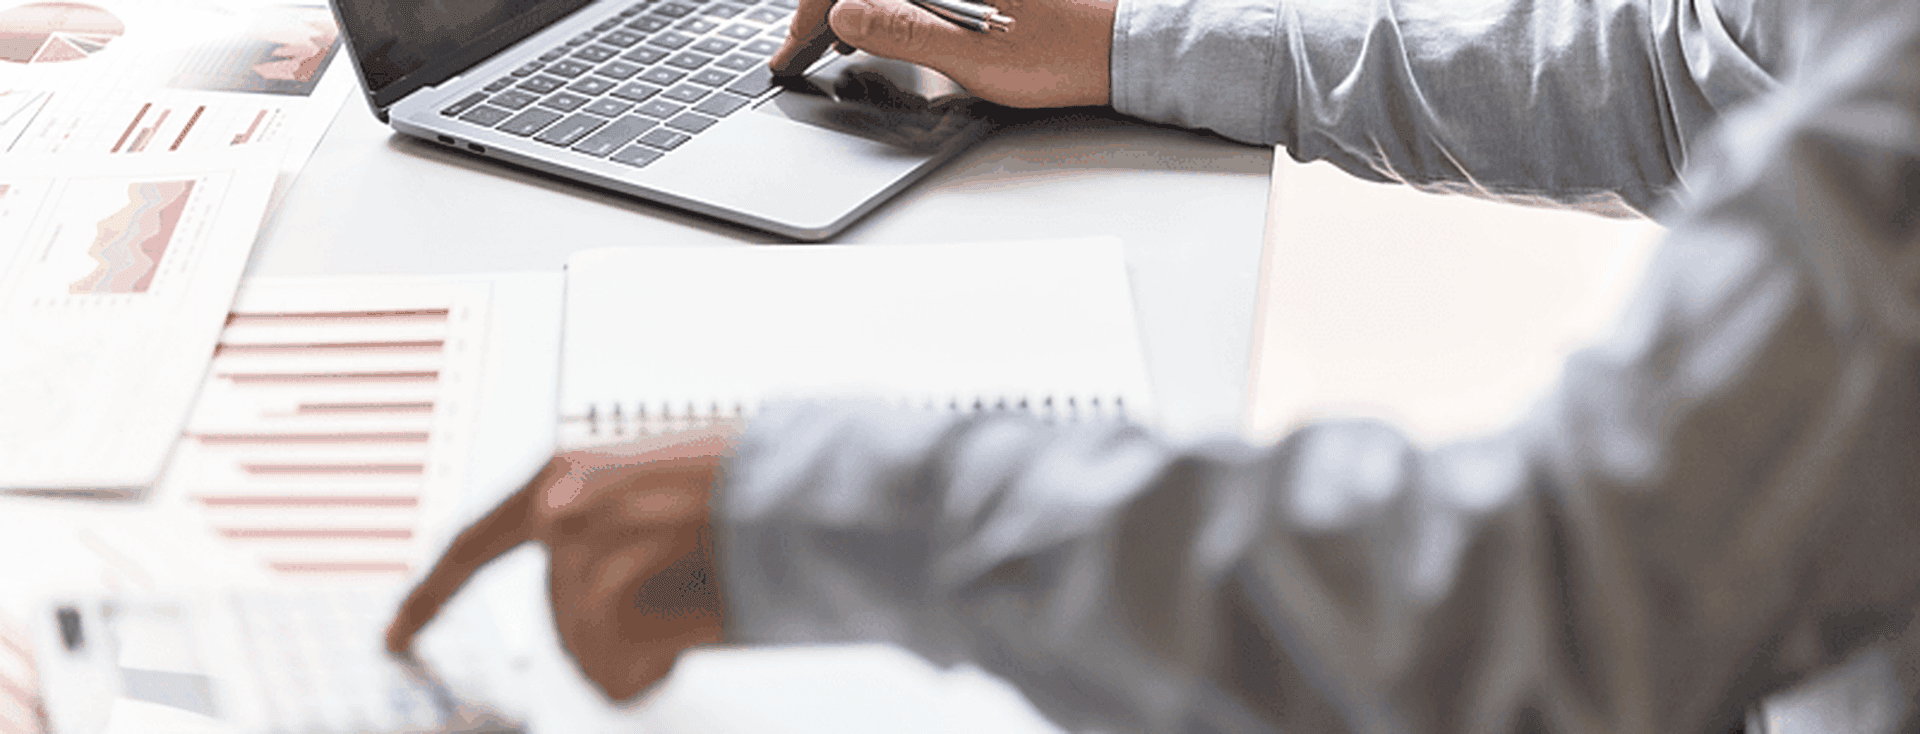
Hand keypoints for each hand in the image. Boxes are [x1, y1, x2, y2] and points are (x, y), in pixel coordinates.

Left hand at [385, 426, 738, 701]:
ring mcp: (575, 554)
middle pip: (558, 616)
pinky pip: (610, 673)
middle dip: (610, 633)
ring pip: (585, 648)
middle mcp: (556, 509)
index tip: (396, 635)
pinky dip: (651, 669)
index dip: (430, 597)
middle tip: (682, 608)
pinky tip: (689, 640)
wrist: (805, 494)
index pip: (472, 546)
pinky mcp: (601, 596)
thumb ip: (603, 527)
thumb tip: (582, 589)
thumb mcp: (658, 491)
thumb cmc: (747, 491)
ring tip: (697, 610)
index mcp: (562, 474)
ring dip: (641, 648)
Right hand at [770, 0, 1115, 107]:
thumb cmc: (1062, 51)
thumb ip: (901, 31)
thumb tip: (845, 14)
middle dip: (830, 0)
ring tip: (837, 35)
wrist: (1124, 47)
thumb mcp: (972, 55)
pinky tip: (880, 20)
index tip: (799, 41)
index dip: (817, 5)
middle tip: (806, 42)